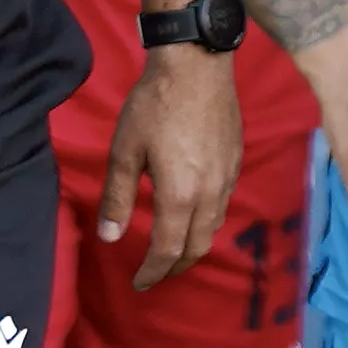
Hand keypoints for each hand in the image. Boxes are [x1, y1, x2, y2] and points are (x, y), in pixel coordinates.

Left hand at [94, 46, 240, 289]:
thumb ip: (117, 197)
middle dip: (175, 266)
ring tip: (173, 248)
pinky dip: (206, 222)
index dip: (152, 271)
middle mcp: (210, 194)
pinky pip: (223, 205)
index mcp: (180, 195)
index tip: (139, 283)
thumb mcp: (125, 150)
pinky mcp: (236, 162)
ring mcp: (228, 178)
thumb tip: (110, 237)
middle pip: (197, 247)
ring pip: (214, 228)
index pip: (168, 250)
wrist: (196, 64)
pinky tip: (192, 212)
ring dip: (193, 246)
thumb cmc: (154, 105)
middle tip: (156, 272)